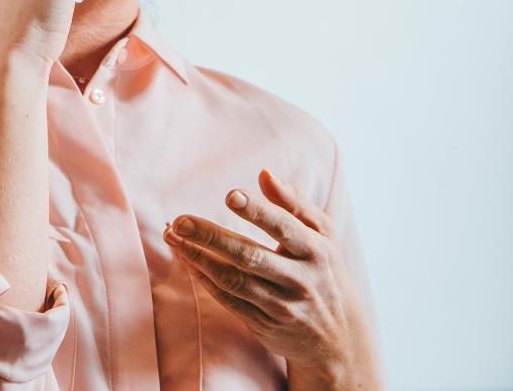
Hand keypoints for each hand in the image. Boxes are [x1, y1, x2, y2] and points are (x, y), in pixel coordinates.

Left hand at [163, 169, 381, 388]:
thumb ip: (295, 203)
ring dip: (199, 258)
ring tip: (173, 236)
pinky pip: (228, 300)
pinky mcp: (263, 324)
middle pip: (251, 256)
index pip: (285, 228)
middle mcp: (300, 280)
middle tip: (181, 220)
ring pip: (234, 280)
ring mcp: (281, 305)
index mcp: (316, 251)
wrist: (338, 338)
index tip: (230, 195)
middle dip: (213, 237)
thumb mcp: (323, 236)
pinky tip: (186, 259)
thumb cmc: (324, 271)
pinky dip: (205, 279)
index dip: (258, 212)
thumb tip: (264, 174)